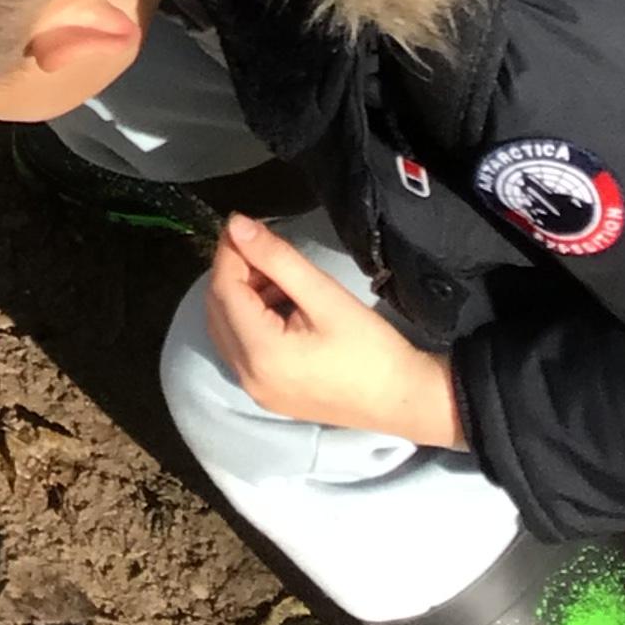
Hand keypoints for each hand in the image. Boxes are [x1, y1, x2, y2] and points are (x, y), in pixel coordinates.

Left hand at [205, 213, 463, 445]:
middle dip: (233, 272)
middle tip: (261, 246)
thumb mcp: (324, 294)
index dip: (229, 253)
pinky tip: (280, 303)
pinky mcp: (269, 394)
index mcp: (260, 353)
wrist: (405, 400)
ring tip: (277, 274)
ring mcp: (256, 390)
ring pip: (227, 329)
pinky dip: (250, 320)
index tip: (241, 224)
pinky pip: (242, 348)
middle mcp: (247, 376)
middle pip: (218, 310)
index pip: (224, 290)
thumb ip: (277, 258)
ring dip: (242, 295)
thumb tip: (236, 225)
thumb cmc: (370, 347)